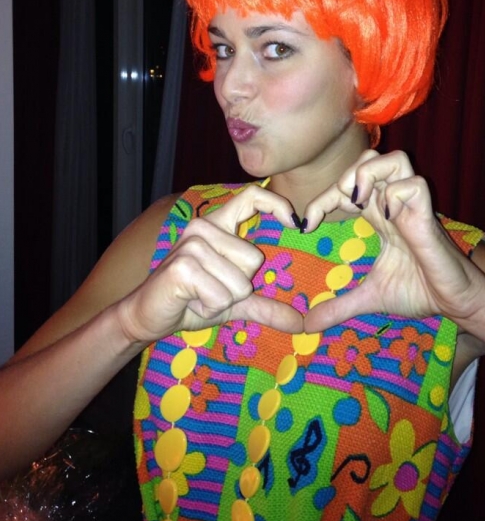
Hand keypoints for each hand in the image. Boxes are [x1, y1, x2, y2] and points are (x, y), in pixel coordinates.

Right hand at [116, 185, 303, 343]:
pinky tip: (191, 301)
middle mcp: (203, 227)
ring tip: (199, 296)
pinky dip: (210, 308)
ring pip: (239, 282)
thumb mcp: (234, 302)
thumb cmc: (190, 301)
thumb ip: (265, 306)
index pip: (252, 196)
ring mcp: (191, 244)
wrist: (147, 315)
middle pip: (253, 259)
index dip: (277, 204)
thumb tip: (302, 323)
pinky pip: (221, 296)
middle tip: (211, 289)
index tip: (294, 223)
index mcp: (217, 225)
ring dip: (223, 300)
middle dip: (239, 287)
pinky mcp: (183, 266)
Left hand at [303, 150, 479, 332]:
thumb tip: (307, 325)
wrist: (451, 303)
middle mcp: (393, 205)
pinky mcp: (427, 217)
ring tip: (360, 202)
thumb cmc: (418, 291)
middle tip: (340, 206)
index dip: (322, 198)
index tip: (306, 224)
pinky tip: (389, 219)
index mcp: (378, 215)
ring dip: (370, 174)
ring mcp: (411, 207)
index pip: (346, 187)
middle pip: (370, 158)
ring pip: (395, 160)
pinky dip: (396, 194)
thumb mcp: (369, 298)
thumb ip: (338, 307)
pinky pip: (414, 185)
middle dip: (347, 176)